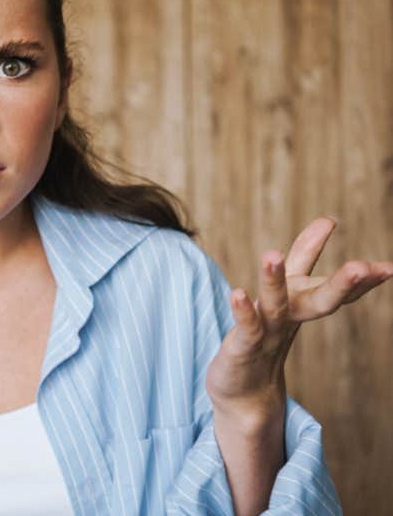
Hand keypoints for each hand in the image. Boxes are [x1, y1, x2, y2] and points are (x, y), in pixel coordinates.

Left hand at [205, 217, 392, 428]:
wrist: (242, 395)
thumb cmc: (263, 337)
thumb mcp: (286, 293)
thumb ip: (303, 259)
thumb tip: (329, 219)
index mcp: (299, 305)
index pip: (331, 287)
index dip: (360, 279)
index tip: (389, 268)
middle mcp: (287, 318)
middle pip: (319, 299)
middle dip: (342, 283)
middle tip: (365, 267)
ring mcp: (265, 333)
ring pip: (275, 304)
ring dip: (273, 280)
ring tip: (272, 253)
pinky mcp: (241, 347)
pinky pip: (244, 327)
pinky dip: (243, 311)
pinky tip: (237, 293)